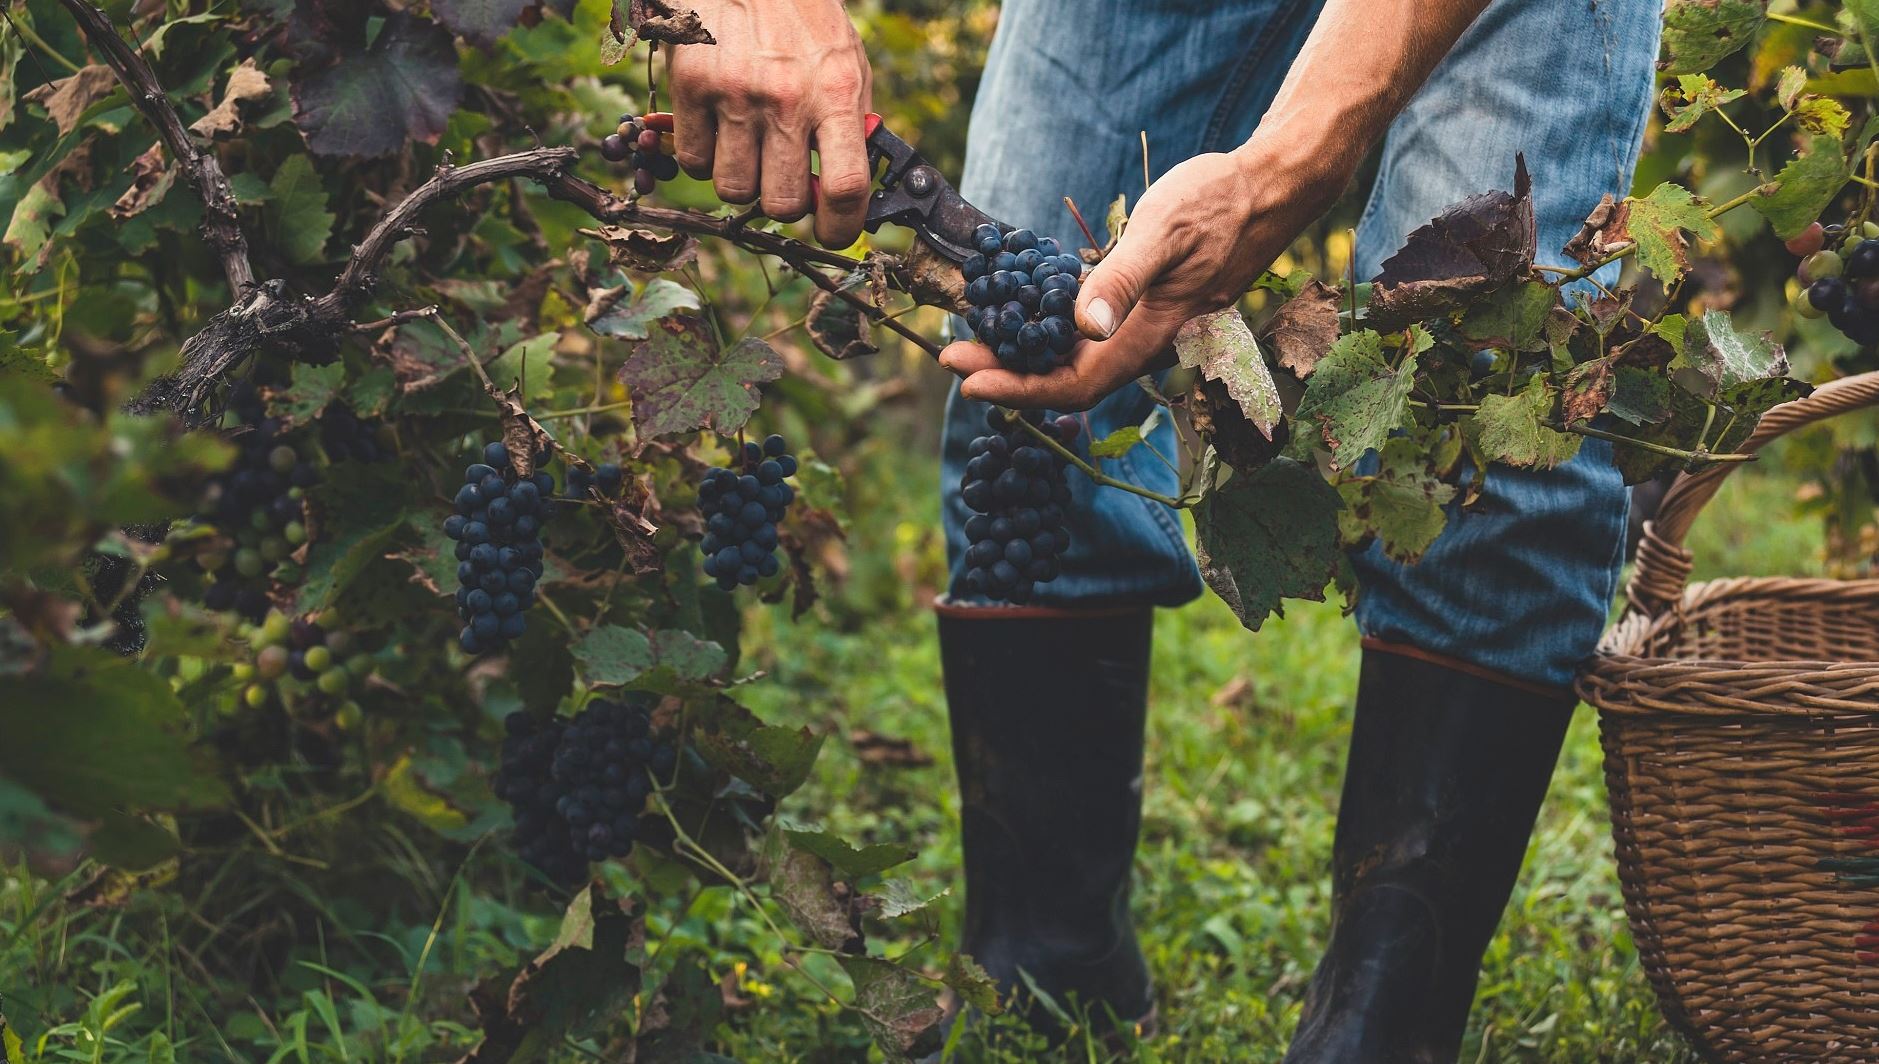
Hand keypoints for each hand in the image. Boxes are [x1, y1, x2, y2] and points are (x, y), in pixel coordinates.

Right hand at [667, 0, 873, 247]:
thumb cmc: (804, 22)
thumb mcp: (846, 65)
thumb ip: (848, 127)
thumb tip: (846, 194)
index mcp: (836, 94)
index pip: (845, 187)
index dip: (841, 227)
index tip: (833, 233)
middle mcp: (787, 99)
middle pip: (783, 203)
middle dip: (785, 203)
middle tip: (783, 179)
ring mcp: (736, 95)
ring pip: (734, 190)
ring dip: (743, 181)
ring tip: (749, 147)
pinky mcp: (693, 88)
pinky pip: (695, 162)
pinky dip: (705, 159)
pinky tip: (719, 130)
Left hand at [940, 148, 1335, 409]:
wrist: (1266, 190)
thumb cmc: (1218, 203)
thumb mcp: (1166, 231)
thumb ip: (1124, 279)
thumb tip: (1083, 327)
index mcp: (1149, 336)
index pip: (1074, 385)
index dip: (1019, 389)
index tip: (968, 379)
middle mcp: (1145, 343)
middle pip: (1068, 381)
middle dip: (1008, 376)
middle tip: (951, 357)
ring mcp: (1145, 328)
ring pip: (1079, 362)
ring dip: (1026, 357)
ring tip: (974, 338)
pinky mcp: (1143, 308)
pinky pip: (1090, 337)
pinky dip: (1050, 333)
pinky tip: (1021, 313)